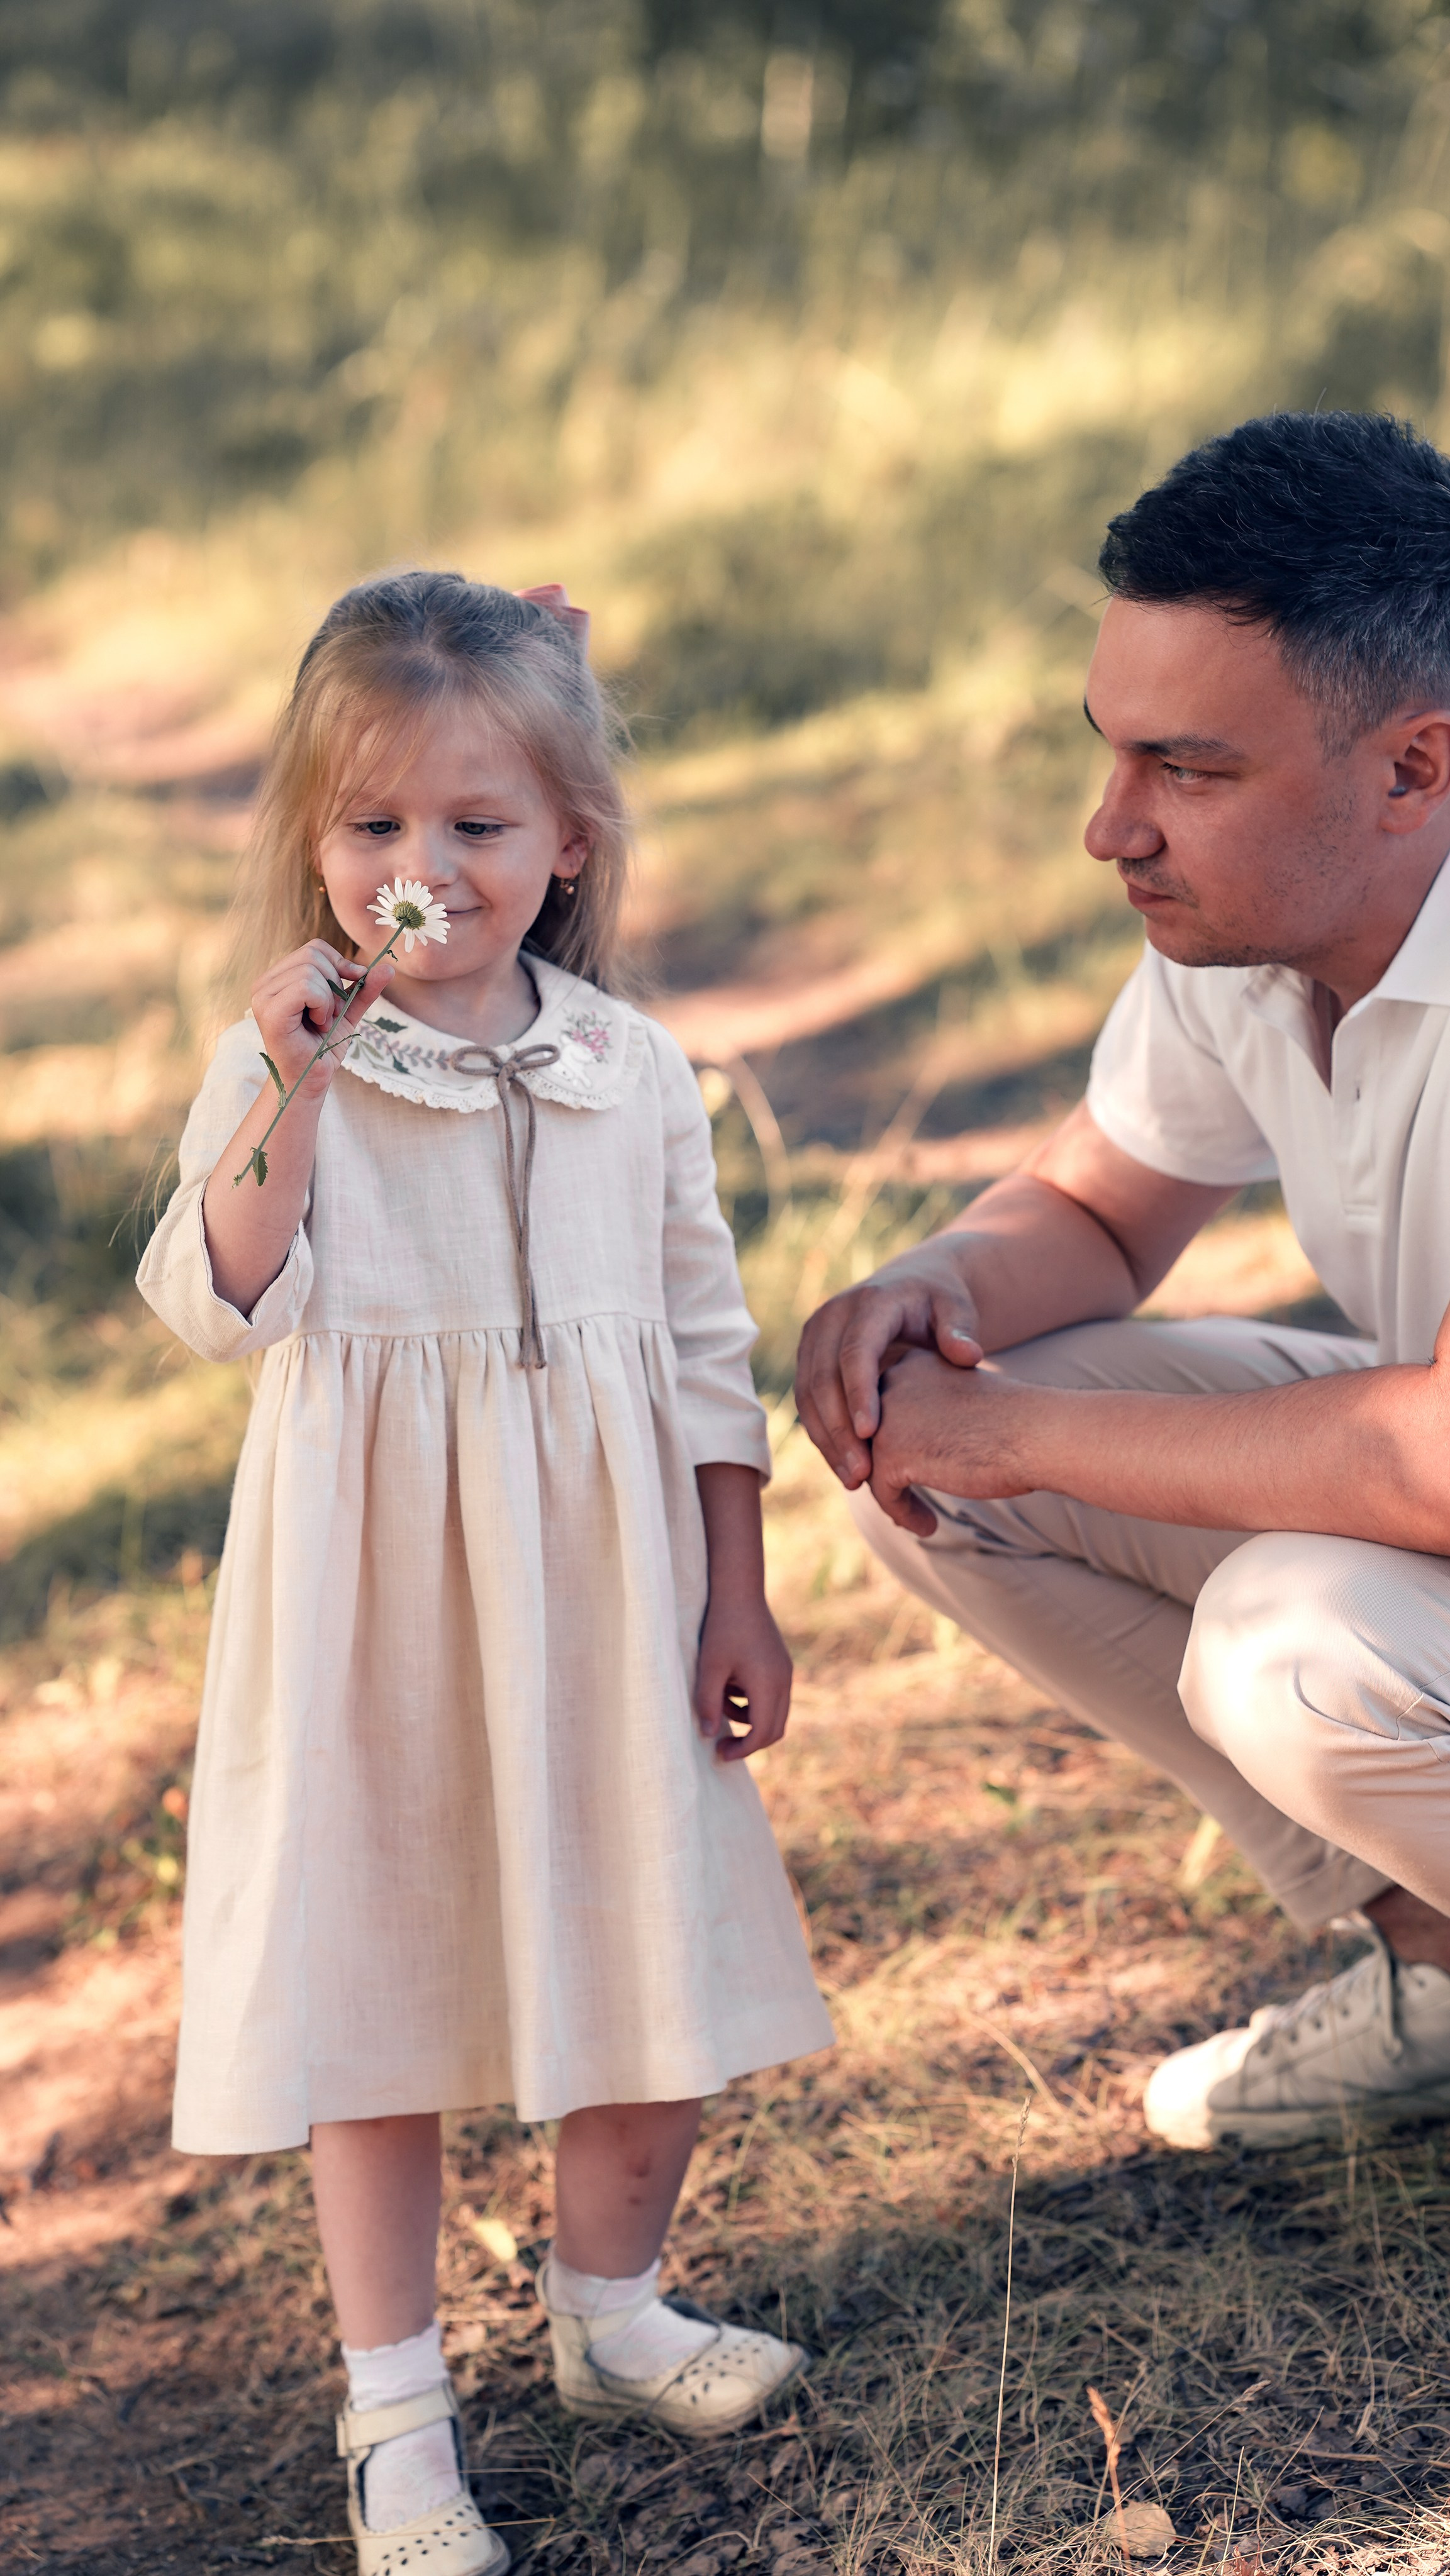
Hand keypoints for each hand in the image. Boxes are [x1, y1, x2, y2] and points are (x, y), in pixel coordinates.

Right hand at [251, 940, 395, 1090]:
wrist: (312, 1079)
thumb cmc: (323, 1047)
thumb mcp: (348, 1010)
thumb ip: (364, 988)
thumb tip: (389, 967)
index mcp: (278, 978)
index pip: (314, 948)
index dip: (339, 964)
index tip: (348, 990)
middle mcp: (264, 983)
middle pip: (312, 954)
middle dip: (335, 983)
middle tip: (331, 1013)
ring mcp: (262, 997)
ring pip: (310, 970)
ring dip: (328, 999)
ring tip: (322, 1022)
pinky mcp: (269, 1012)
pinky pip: (305, 987)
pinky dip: (321, 1005)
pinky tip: (317, 1024)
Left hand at [695, 1594, 792, 1763]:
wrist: (739, 1591)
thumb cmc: (722, 1628)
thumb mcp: (709, 1667)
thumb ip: (707, 1703)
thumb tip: (707, 1735)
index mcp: (768, 1684)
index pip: (762, 1732)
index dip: (743, 1749)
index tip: (720, 1753)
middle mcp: (784, 1681)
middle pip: (774, 1728)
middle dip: (749, 1741)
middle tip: (721, 1745)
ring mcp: (785, 1672)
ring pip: (774, 1713)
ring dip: (748, 1718)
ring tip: (718, 1702)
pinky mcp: (781, 1664)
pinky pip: (772, 1696)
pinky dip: (753, 1702)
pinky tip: (729, 1686)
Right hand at [794, 1239, 983, 1487]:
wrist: (911, 1284)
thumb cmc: (940, 1302)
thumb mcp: (956, 1307)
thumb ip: (961, 1330)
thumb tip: (968, 1356)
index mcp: (869, 1303)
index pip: (856, 1351)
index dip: (858, 1393)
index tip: (870, 1433)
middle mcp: (832, 1316)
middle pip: (823, 1378)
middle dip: (839, 1429)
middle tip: (861, 1474)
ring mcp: (814, 1336)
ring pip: (808, 1395)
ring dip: (827, 1439)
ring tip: (853, 1480)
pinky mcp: (808, 1357)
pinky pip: (807, 1401)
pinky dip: (823, 1434)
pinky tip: (844, 1465)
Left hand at [869, 1347, 1036, 1534]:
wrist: (1038, 1432)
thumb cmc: (1017, 1424)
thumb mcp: (960, 1408)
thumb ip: (929, 1419)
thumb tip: (902, 1456)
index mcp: (912, 1365)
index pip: (884, 1410)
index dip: (898, 1448)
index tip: (920, 1474)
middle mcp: (892, 1382)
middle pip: (871, 1438)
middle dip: (890, 1474)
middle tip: (910, 1504)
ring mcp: (886, 1416)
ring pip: (872, 1466)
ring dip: (895, 1497)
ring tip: (923, 1520)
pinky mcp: (891, 1452)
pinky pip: (884, 1492)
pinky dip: (902, 1512)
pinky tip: (929, 1527)